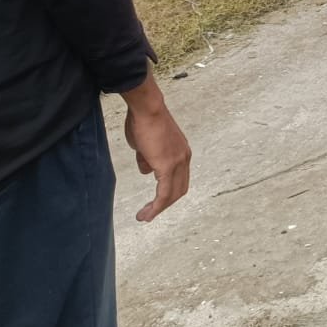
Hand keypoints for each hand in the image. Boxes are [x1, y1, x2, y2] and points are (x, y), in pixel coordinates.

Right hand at [121, 79, 191, 222]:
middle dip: (164, 204)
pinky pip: (164, 192)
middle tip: (148, 214)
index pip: (178, 179)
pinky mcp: (168, 165)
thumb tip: (148, 169)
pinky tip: (146, 214)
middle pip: (179, 189)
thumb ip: (148, 158)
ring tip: (144, 217)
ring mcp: (178, 162)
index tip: (154, 203)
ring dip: (158, 208)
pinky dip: (156, 206)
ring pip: (172, 194)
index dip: (167, 193)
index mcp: (181, 152)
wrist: (146, 108)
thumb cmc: (143, 121)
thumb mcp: (145, 144)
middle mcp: (184, 158)